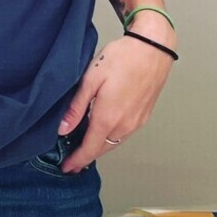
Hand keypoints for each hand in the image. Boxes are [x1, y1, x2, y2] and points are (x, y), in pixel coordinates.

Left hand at [57, 34, 174, 172]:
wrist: (154, 48)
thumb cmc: (122, 58)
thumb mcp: (91, 79)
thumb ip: (76, 107)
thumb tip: (63, 130)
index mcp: (108, 118)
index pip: (89, 149)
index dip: (76, 161)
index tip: (66, 168)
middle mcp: (125, 125)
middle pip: (102, 149)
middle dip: (86, 157)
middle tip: (72, 162)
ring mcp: (137, 122)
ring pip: (114, 143)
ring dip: (98, 148)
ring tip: (84, 150)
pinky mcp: (144, 116)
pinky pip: (124, 134)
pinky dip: (110, 139)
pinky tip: (102, 133)